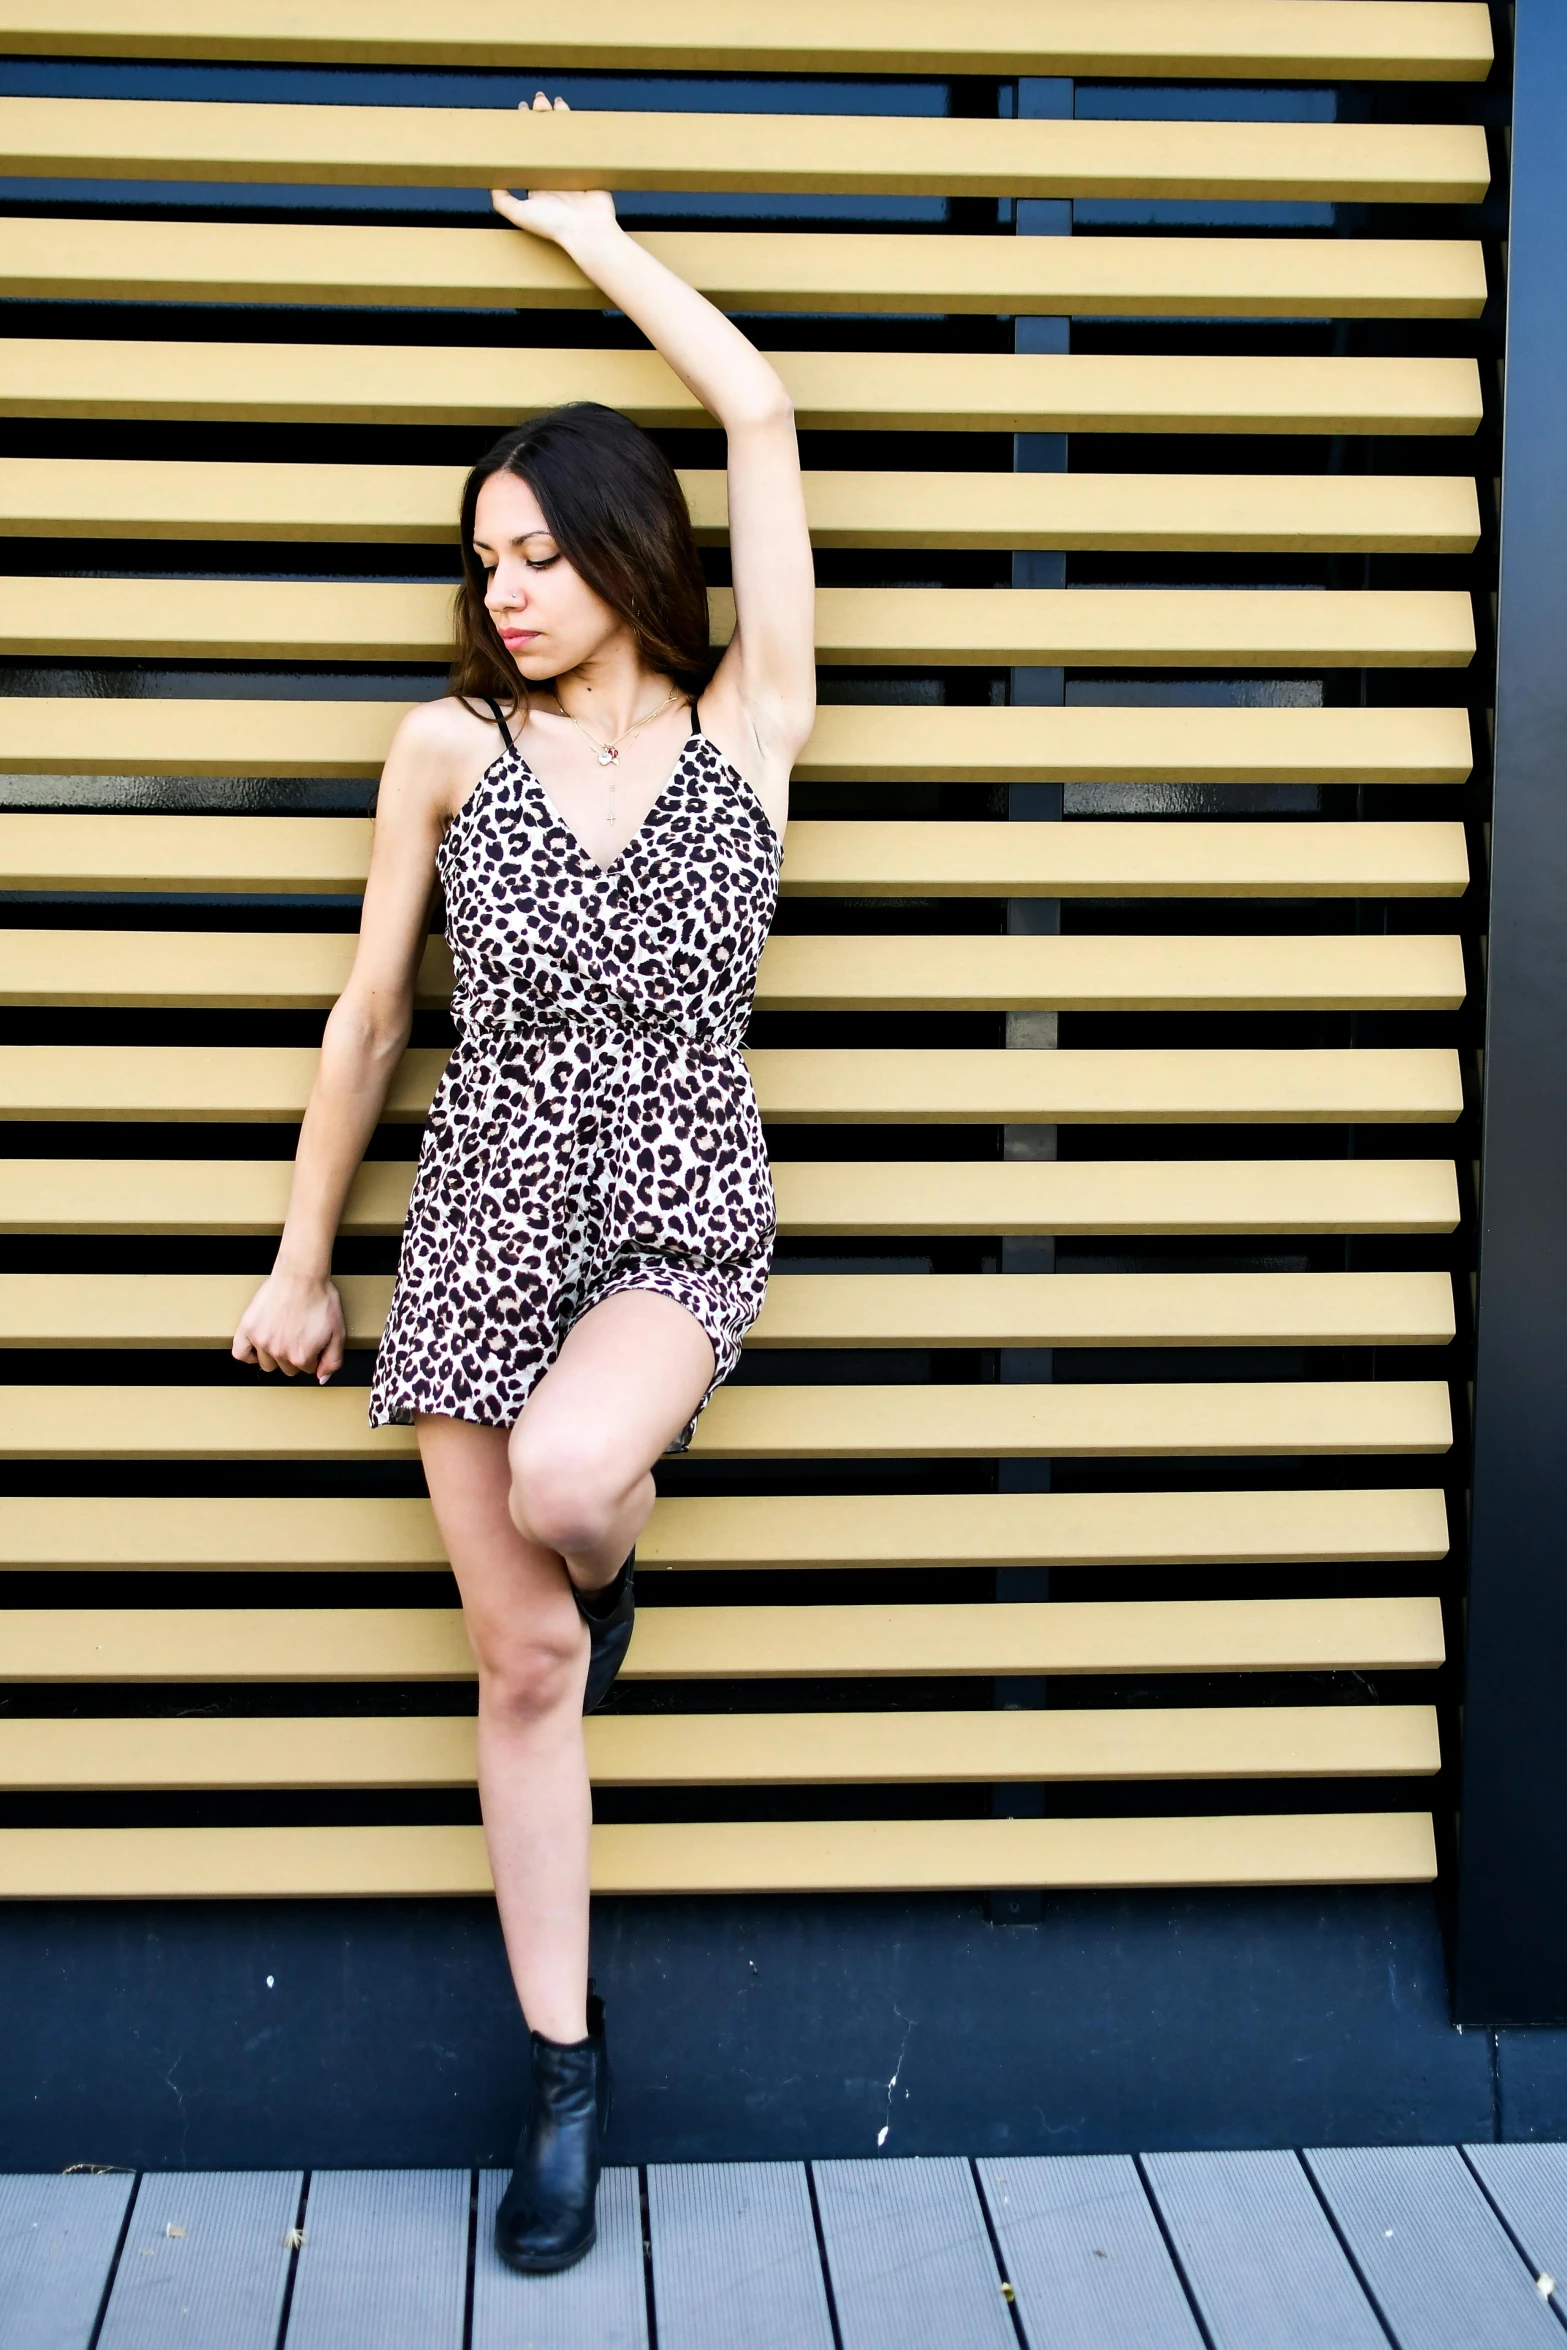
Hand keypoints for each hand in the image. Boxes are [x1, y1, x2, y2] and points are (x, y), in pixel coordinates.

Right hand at [232, 1269, 345, 1383]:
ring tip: (282, 1337)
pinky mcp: (248, 1328)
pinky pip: (240, 1353)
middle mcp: (279, 1353)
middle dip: (294, 1356)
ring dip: (274, 1355)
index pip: (307, 1368)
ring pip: (266, 1363)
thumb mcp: (338, 1332)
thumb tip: (321, 1377)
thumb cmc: (320, 1299)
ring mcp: (261, 1342)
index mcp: (301, 1356)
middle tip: (298, 1336)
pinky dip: (248, 1354)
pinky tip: (257, 1348)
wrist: (301, 1276)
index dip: (312, 1354)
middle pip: (286, 1368)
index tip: (312, 1341)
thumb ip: (333, 1360)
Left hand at [491, 92, 617, 244]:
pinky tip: (570, 113)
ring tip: (549, 102)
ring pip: (562, 135)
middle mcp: (554, 174)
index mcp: (537, 183)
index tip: (518, 117)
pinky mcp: (588, 166)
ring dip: (556, 117)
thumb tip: (489, 179)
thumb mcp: (520, 214)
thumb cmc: (555, 226)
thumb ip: (502, 200)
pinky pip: (582, 141)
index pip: (526, 150)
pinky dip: (577, 126)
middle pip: (544, 138)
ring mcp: (571, 169)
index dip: (521, 132)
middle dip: (538, 118)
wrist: (587, 231)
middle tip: (535, 103)